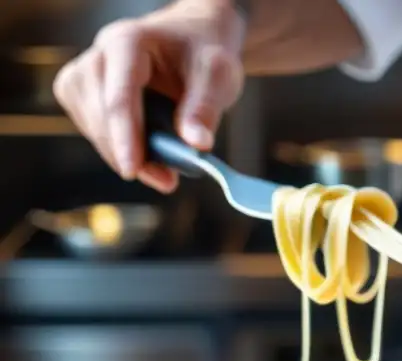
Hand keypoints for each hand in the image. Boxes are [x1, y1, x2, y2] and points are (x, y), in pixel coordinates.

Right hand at [53, 0, 245, 192]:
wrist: (193, 40)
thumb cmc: (204, 53)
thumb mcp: (218, 75)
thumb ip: (205, 109)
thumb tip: (197, 145)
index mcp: (127, 43)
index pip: (118, 96)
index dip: (123, 136)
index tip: (132, 170)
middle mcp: (99, 55)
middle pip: (99, 114)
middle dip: (128, 152)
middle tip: (166, 181)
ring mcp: (87, 74)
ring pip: (91, 125)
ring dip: (124, 154)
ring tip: (164, 171)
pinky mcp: (86, 94)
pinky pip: (93, 130)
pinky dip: (119, 149)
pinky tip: (148, 154)